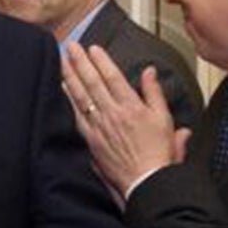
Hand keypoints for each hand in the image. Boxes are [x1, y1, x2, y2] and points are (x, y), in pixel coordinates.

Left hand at [62, 42, 189, 196]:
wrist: (146, 182)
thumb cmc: (159, 155)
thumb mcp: (165, 120)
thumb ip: (155, 93)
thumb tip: (149, 72)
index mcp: (132, 107)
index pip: (112, 77)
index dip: (101, 61)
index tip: (92, 48)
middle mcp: (113, 114)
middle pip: (92, 82)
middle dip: (80, 62)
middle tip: (70, 46)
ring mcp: (99, 127)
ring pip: (81, 97)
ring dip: (70, 76)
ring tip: (62, 61)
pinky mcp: (91, 140)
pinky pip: (77, 116)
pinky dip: (69, 100)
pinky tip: (62, 89)